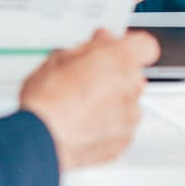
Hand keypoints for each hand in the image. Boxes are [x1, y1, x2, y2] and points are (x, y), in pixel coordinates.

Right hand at [19, 29, 159, 169]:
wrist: (40, 139)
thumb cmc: (47, 100)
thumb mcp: (60, 56)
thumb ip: (90, 46)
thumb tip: (100, 43)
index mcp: (118, 61)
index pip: (144, 45)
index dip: (126, 44)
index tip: (111, 46)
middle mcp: (130, 89)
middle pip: (133, 73)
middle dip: (114, 71)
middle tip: (87, 73)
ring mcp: (128, 118)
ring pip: (128, 100)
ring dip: (112, 98)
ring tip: (81, 101)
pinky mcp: (122, 142)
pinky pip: (121, 125)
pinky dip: (107, 122)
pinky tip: (83, 120)